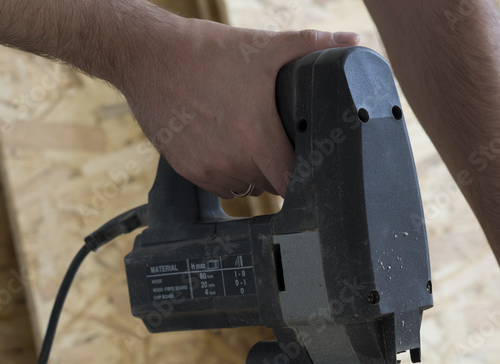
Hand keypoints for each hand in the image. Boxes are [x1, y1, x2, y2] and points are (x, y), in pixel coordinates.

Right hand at [117, 16, 358, 196]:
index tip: (310, 168)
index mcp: (256, 138)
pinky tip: (229, 147)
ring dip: (254, 173)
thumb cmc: (207, 52)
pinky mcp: (188, 171)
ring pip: (246, 187)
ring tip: (253, 143)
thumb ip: (311, 46)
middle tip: (280, 144)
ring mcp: (208, 169)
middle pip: (271, 184)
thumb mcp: (263, 47)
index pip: (291, 181)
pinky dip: (229, 173)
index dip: (304, 178)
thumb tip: (352, 39)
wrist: (147, 56)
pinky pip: (220, 186)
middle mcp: (232, 161)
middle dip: (279, 168)